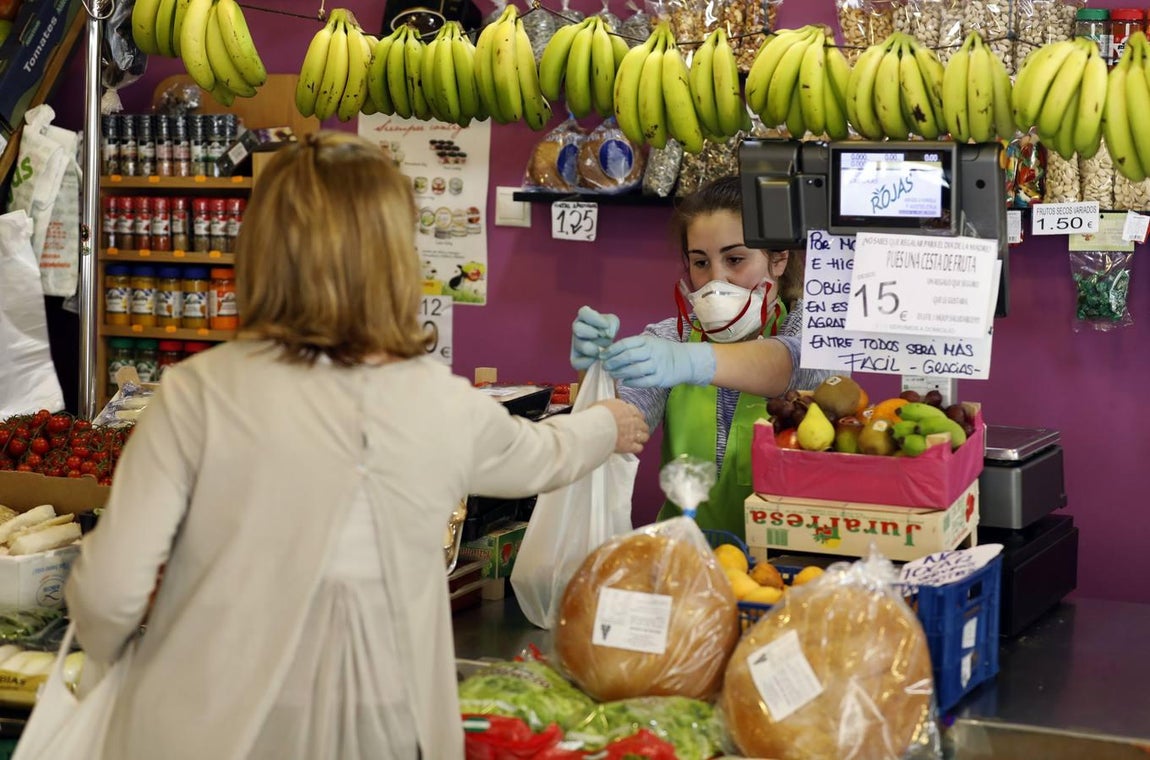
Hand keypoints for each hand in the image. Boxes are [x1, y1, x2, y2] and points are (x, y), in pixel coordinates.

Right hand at [570, 306, 619, 370]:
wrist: (607, 348)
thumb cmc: (608, 331)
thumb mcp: (612, 322)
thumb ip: (611, 323)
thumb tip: (607, 334)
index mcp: (584, 317)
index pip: (583, 312)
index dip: (595, 319)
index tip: (606, 326)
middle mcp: (576, 329)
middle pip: (579, 329)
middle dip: (594, 334)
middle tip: (603, 336)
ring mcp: (575, 344)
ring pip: (583, 347)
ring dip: (597, 348)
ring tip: (604, 349)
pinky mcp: (575, 359)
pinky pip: (579, 363)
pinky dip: (591, 362)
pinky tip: (598, 359)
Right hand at [593, 399, 648, 453]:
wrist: (597, 425)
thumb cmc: (597, 414)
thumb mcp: (602, 404)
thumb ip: (609, 407)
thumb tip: (605, 408)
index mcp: (626, 409)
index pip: (637, 413)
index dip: (636, 417)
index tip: (634, 419)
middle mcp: (632, 421)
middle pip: (643, 425)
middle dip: (640, 428)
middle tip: (636, 430)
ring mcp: (632, 433)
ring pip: (644, 436)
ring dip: (641, 438)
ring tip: (637, 440)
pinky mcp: (629, 445)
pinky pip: (639, 448)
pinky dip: (637, 448)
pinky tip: (633, 448)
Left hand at [600, 335, 716, 387]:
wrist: (684, 361)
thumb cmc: (661, 351)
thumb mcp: (649, 343)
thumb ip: (633, 346)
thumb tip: (609, 353)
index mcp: (647, 341)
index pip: (625, 344)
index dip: (611, 350)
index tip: (602, 356)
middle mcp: (652, 352)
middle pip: (628, 356)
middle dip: (613, 362)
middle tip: (605, 367)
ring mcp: (657, 365)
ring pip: (634, 370)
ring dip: (620, 373)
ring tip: (612, 374)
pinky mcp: (660, 378)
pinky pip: (643, 382)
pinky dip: (632, 382)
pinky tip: (624, 382)